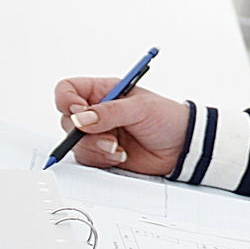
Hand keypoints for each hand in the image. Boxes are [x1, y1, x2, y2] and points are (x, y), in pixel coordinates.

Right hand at [53, 77, 189, 175]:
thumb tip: (80, 118)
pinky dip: (101, 159)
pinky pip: (86, 158)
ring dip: (94, 148)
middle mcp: (97, 112)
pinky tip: (121, 156)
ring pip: (75, 143)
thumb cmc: (167, 118)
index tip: (78, 111)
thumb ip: (110, 112)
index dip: (66, 100)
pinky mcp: (102, 153)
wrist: (182, 146)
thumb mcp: (141, 108)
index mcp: (104, 91)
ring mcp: (98, 134)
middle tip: (107, 137)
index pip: (69, 89)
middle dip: (83, 132)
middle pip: (67, 120)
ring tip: (118, 148)